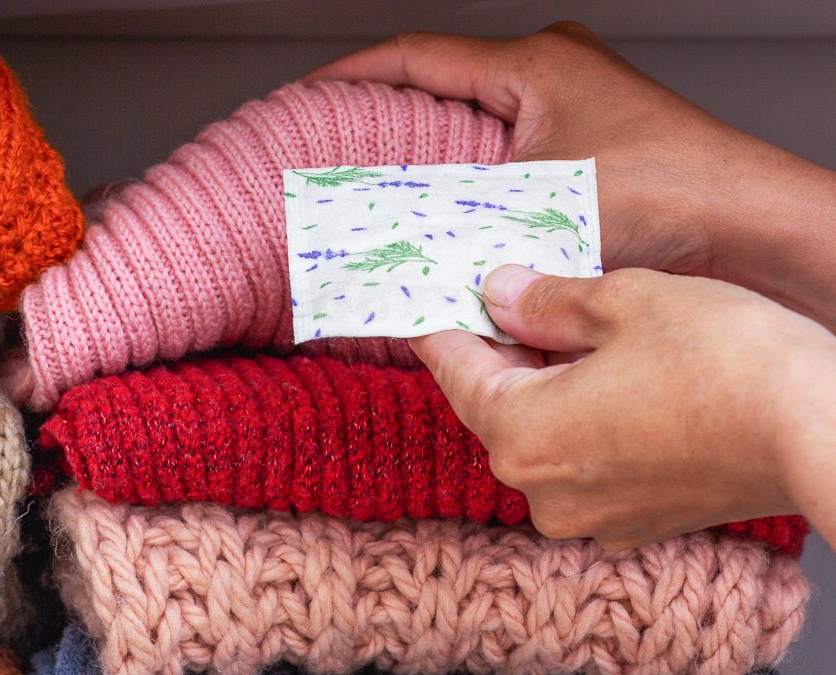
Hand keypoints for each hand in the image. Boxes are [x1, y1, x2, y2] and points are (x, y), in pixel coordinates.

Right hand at [307, 24, 835, 330]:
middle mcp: (555, 70)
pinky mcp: (590, 139)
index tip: (307, 94)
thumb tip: (384, 238)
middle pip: (444, 81)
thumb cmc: (670, 197)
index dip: (352, 75)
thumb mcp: (533, 204)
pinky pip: (508, 144)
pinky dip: (473, 171)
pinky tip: (454, 208)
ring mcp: (576, 102)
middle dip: (386, 112)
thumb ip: (450, 217)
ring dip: (431, 147)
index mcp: (534, 64)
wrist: (749, 225)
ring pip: (477, 117)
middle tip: (336, 142)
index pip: (417, 54)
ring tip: (384, 181)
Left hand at [409, 264, 835, 549]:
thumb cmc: (727, 361)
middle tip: (507, 298)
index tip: (424, 302)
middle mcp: (542, 492)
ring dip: (545, 386)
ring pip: (542, 435)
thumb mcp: (624, 301)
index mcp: (520, 434)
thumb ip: (547, 299)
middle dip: (501, 350)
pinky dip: (585, 423)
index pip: (455, 369)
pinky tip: (613, 382)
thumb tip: (500, 292)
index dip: (440, 325)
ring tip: (571, 332)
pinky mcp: (635, 523)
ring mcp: (590, 517)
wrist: (823, 431)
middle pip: (495, 405)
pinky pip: (585, 464)